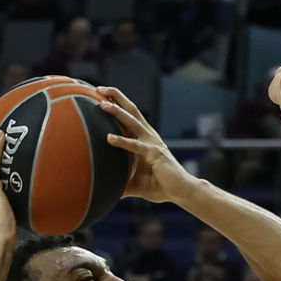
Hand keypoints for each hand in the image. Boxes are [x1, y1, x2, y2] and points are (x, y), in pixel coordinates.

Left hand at [98, 86, 191, 202]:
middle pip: (131, 111)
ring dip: (117, 112)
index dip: (117, 103)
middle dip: (116, 97)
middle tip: (99, 88)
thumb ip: (121, 183)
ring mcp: (152, 143)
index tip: (100, 94)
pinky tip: (109, 137)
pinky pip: (136, 146)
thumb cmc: (161, 186)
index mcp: (145, 139)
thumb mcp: (136, 183)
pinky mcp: (154, 154)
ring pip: (132, 122)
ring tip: (102, 104)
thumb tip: (106, 191)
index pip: (129, 116)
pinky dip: (122, 141)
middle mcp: (149, 136)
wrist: (181, 192)